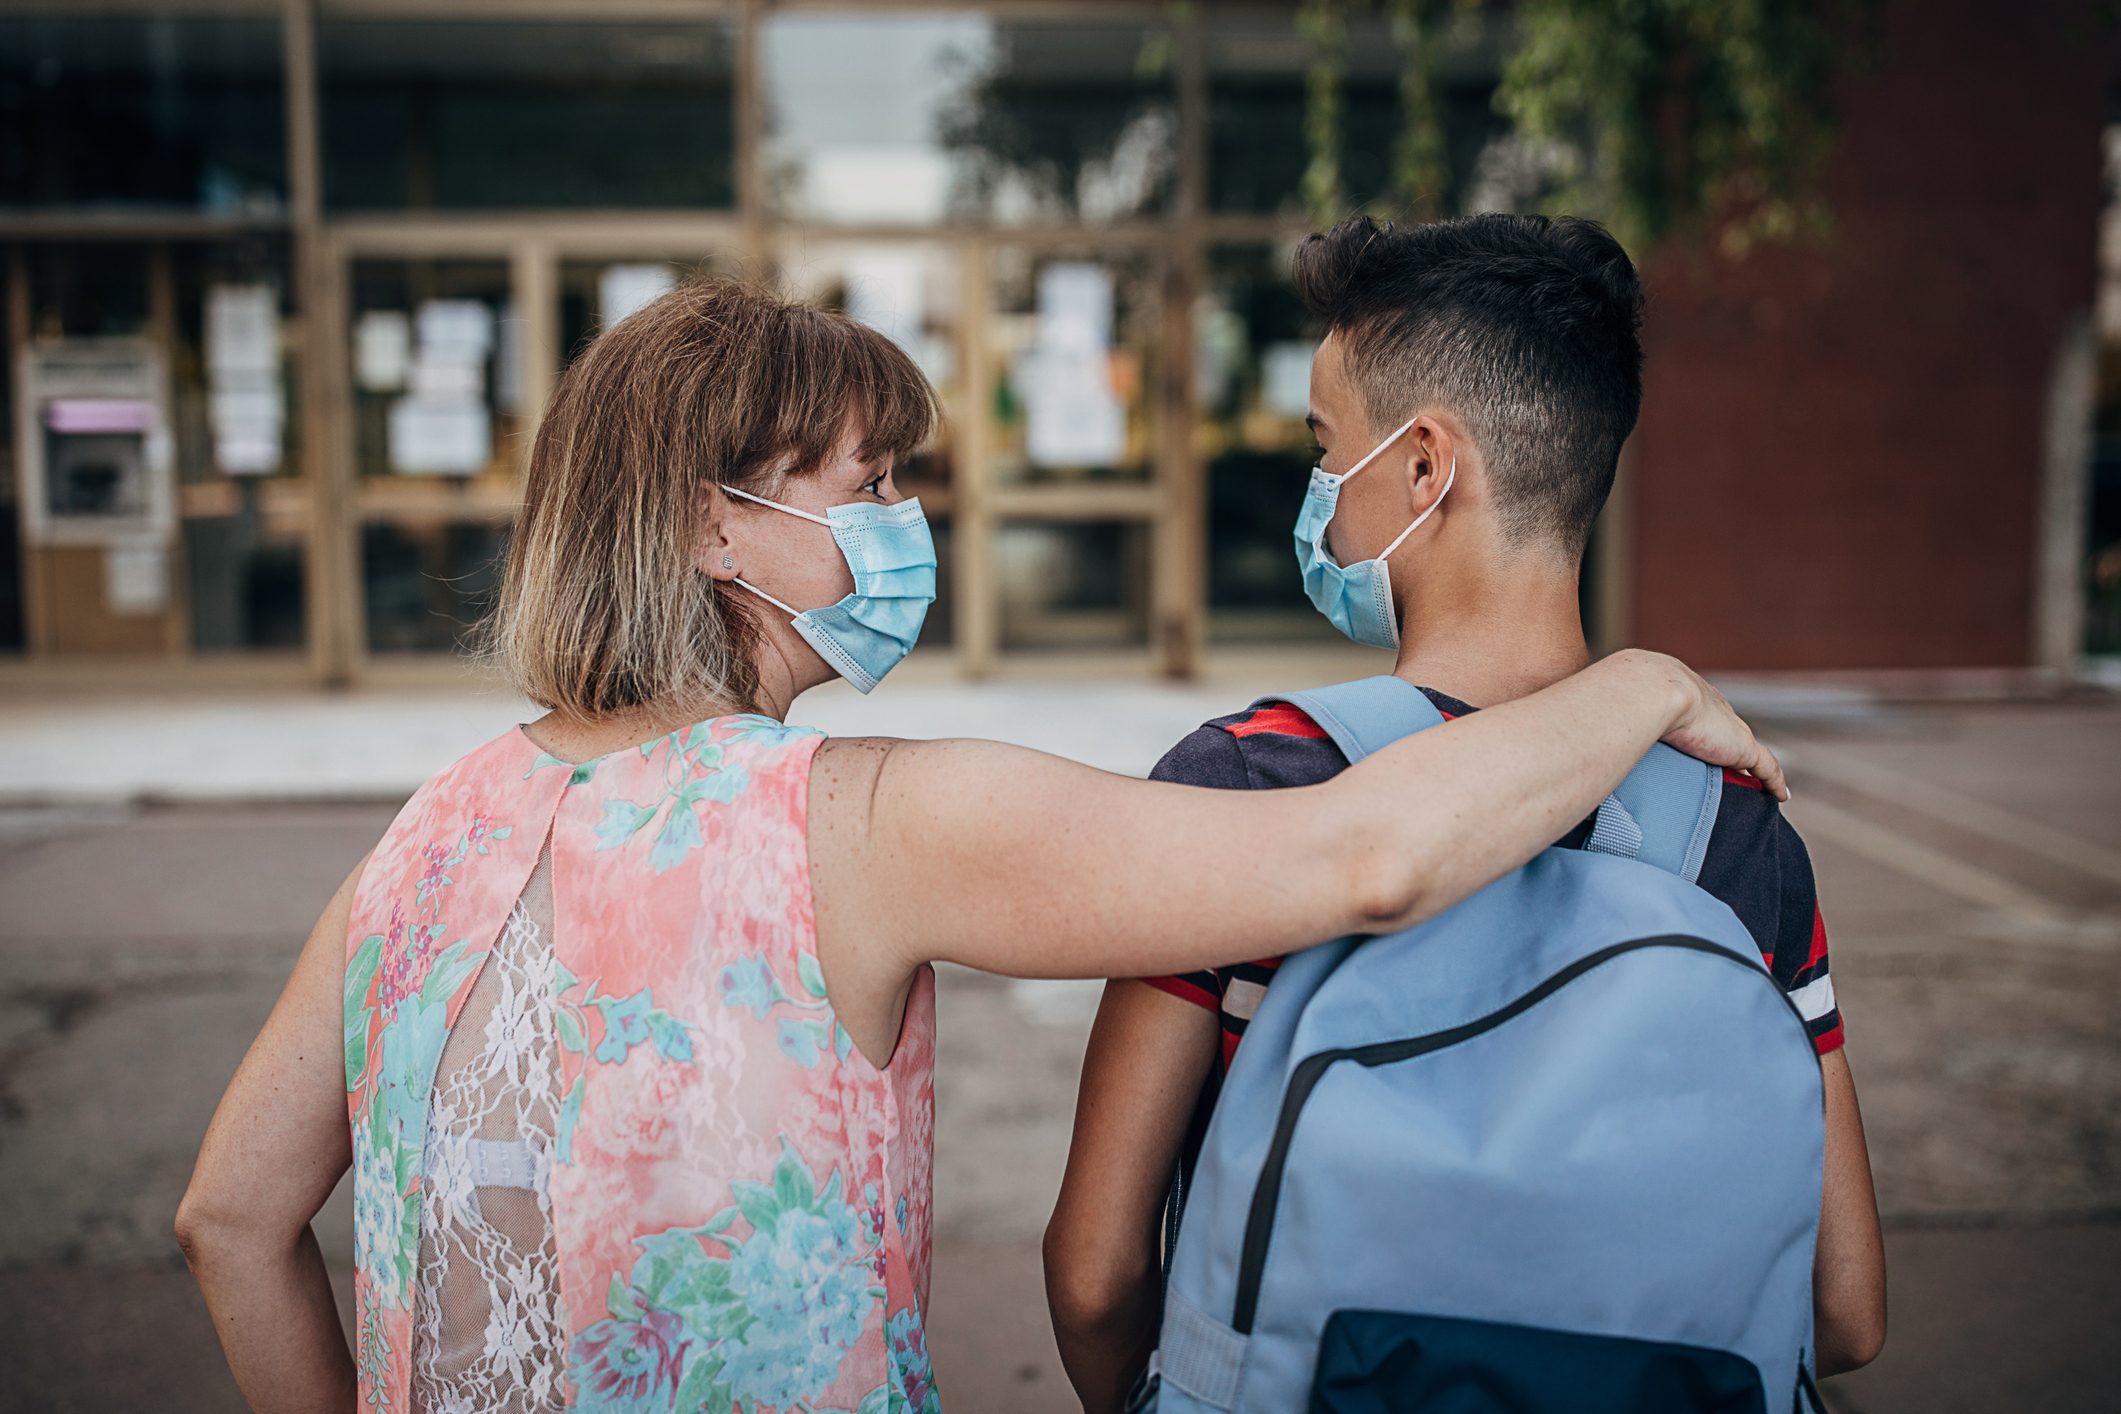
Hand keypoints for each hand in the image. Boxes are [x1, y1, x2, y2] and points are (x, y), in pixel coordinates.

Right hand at [1615, 650, 1788, 800]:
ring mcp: (1727, 726)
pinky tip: (1779, 796)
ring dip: (1747, 766)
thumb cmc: (1623, 696)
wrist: (1649, 689)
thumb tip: (1580, 733)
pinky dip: (1773, 781)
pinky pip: (1765, 768)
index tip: (1697, 744)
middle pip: (1723, 729)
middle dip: (1724, 745)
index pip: (1698, 711)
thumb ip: (1605, 717)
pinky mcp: (1742, 747)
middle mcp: (1709, 703)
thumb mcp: (1615, 704)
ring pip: (1744, 749)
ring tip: (1750, 785)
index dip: (1700, 728)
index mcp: (1681, 689)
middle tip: (1721, 768)